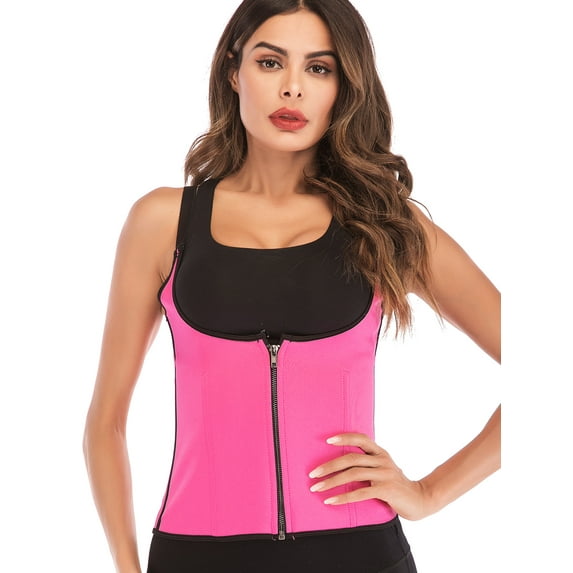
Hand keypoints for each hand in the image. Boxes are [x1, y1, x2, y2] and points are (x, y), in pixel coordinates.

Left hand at [308, 432, 431, 520]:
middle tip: (312, 474)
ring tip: (316, 488)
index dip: (344, 437)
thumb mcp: (383, 469)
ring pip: (353, 474)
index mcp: (380, 453)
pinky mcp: (387, 490)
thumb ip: (368, 464)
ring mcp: (385, 474)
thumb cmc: (396, 485)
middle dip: (329, 465)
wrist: (420, 500)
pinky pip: (360, 492)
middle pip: (351, 458)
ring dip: (331, 482)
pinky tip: (330, 501)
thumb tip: (341, 464)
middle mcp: (382, 460)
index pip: (361, 438)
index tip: (327, 440)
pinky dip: (343, 497)